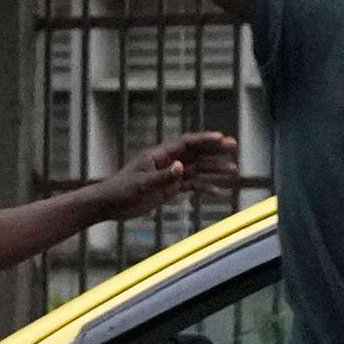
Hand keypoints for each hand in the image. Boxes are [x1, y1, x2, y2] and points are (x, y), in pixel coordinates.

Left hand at [92, 131, 241, 219]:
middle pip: (196, 153)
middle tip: (234, 146)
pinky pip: (191, 186)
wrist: (110, 205)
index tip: (221, 138)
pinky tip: (218, 192)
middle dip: (215, 150)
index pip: (186, 143)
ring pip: (197, 169)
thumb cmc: (121, 191)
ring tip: (232, 170)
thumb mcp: (141, 185)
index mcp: (158, 155)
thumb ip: (162, 177)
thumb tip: (182, 167)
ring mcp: (169, 175)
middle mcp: (167, 162)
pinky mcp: (169, 188)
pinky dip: (205, 188)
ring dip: (214, 169)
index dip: (204, 139)